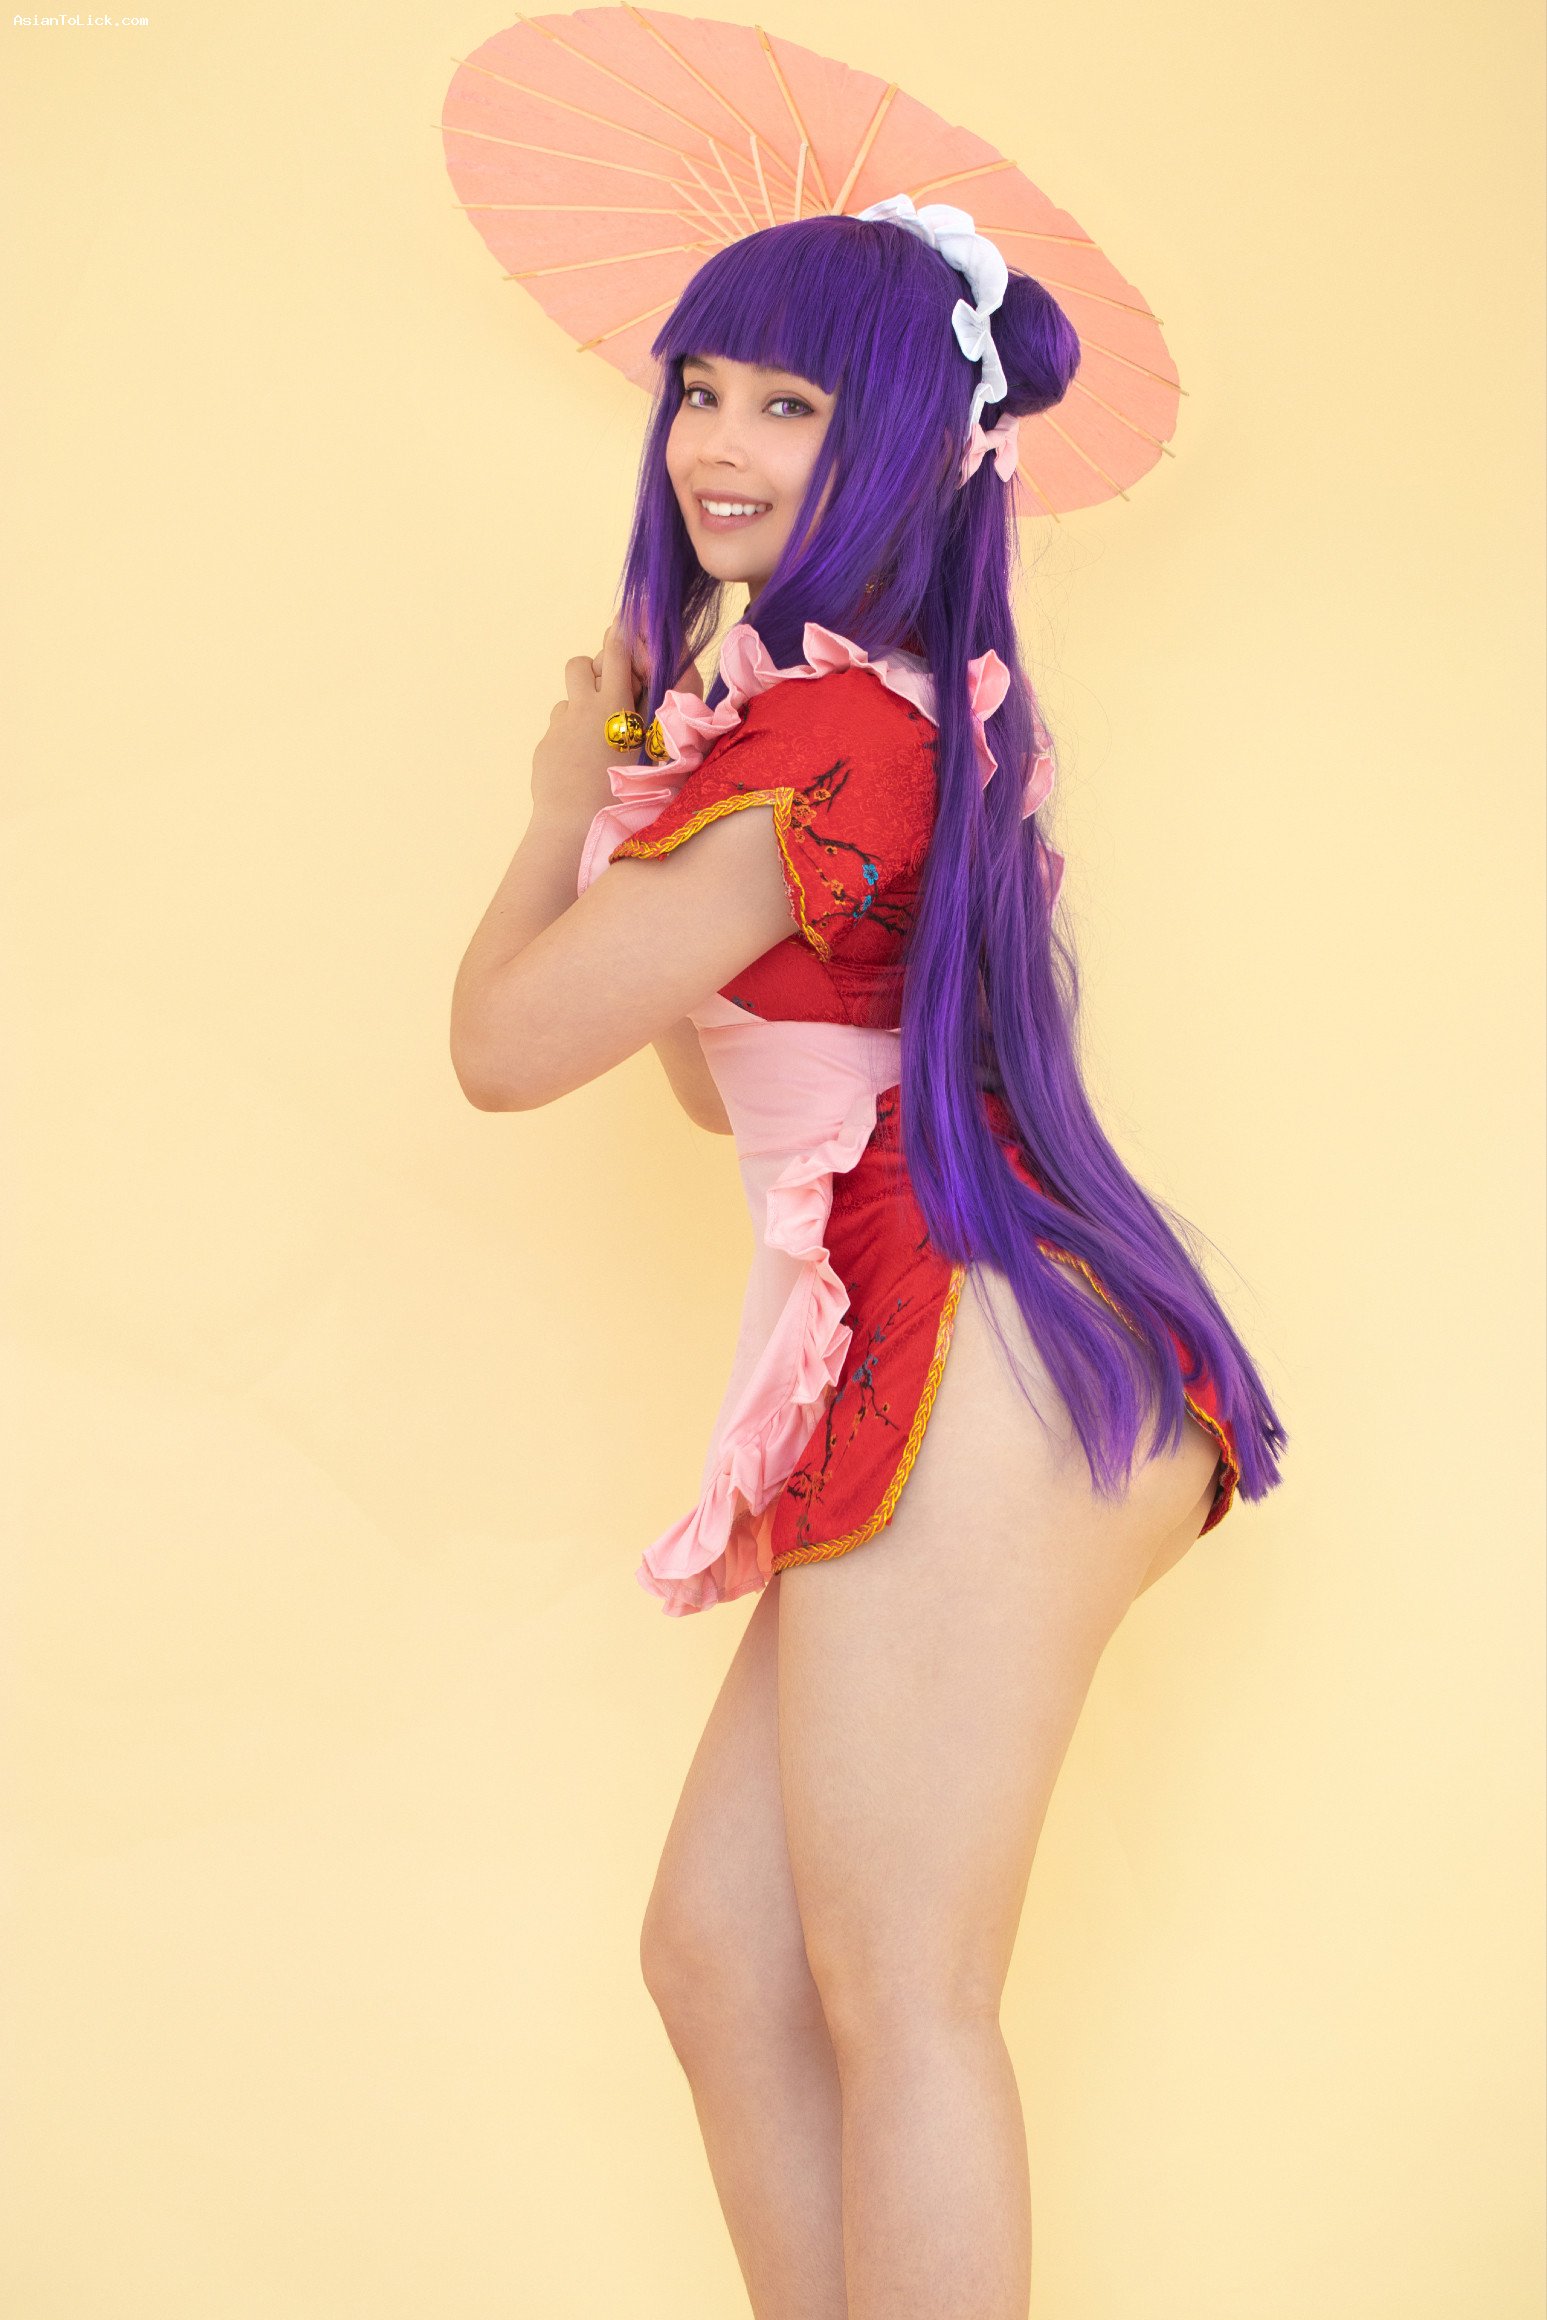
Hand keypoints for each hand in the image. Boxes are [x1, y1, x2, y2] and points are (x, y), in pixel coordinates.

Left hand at [530, 617, 652, 825]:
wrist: (572, 831)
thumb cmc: (624, 802)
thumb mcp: (659, 763)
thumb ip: (666, 727)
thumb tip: (675, 703)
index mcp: (614, 708)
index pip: (617, 652)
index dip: (622, 636)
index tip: (626, 629)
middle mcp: (582, 711)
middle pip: (579, 664)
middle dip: (594, 670)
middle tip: (611, 695)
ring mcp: (558, 729)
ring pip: (567, 700)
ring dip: (581, 709)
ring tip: (598, 741)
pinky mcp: (544, 749)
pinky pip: (557, 731)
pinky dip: (570, 740)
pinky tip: (582, 768)